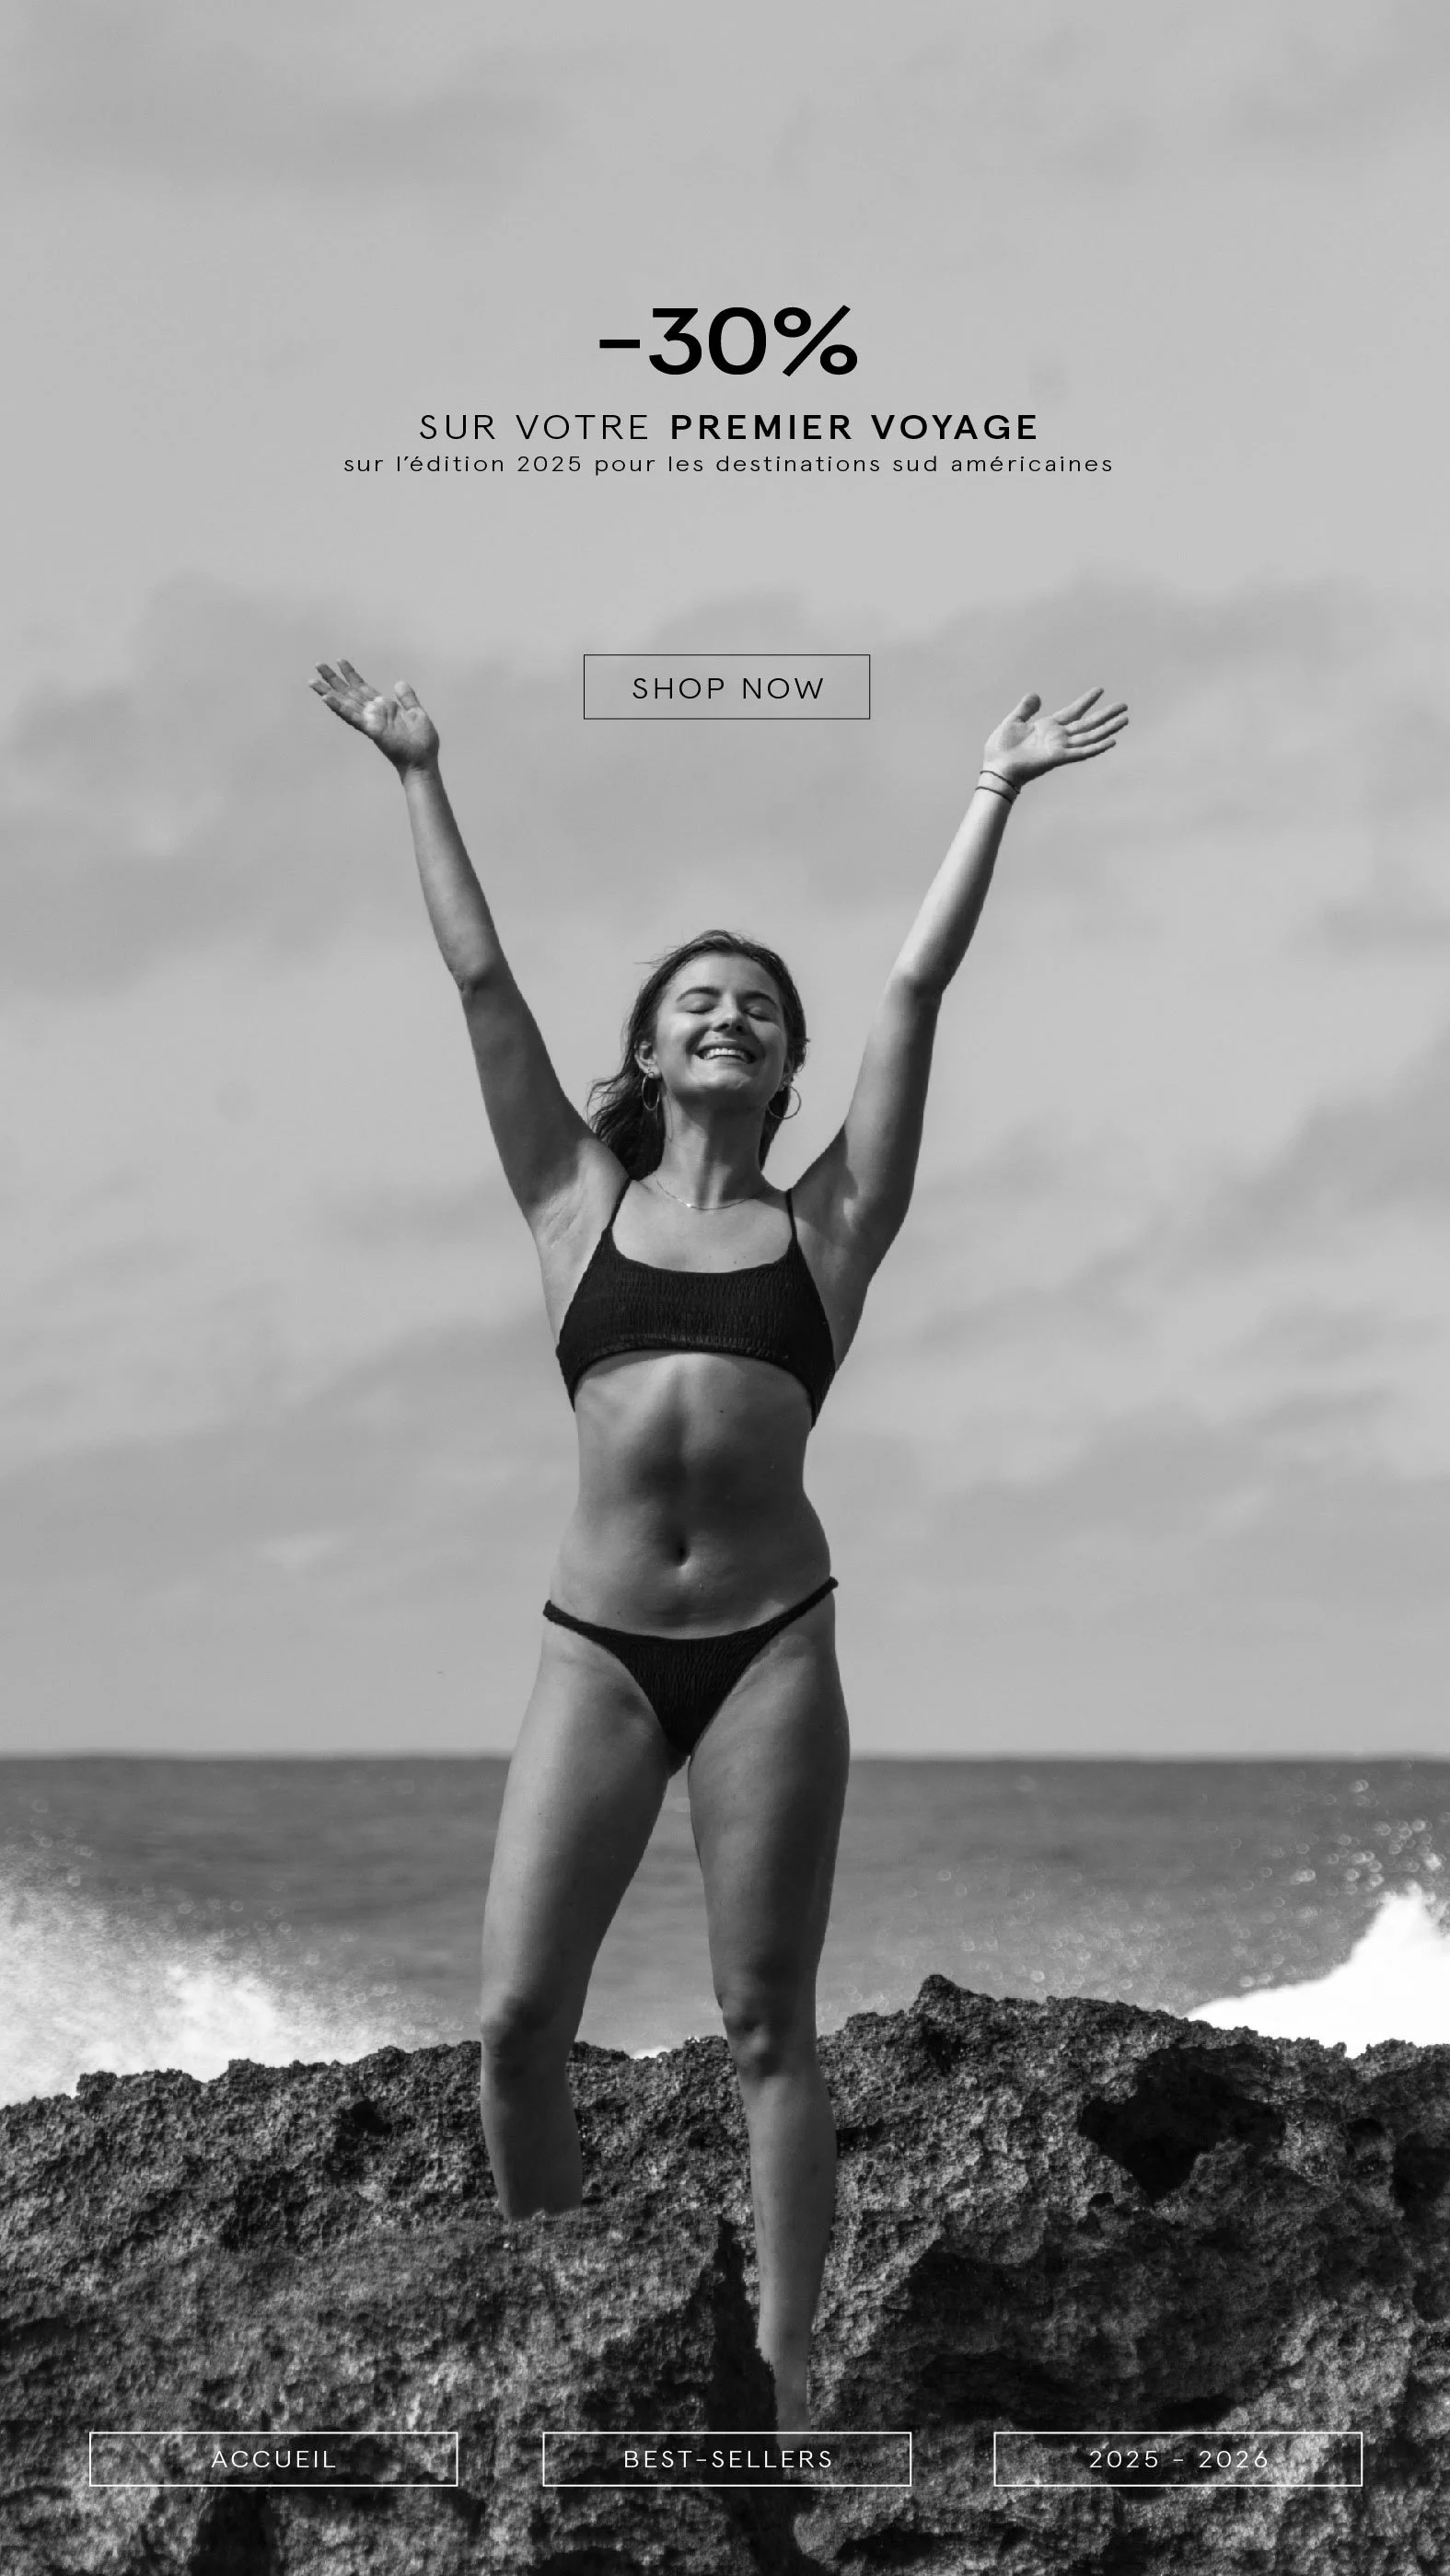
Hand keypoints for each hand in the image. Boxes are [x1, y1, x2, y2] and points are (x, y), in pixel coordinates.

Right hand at [310, 661, 439, 771]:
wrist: (423, 761)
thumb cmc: (421, 742)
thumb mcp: (417, 713)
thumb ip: (407, 698)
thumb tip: (399, 682)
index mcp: (384, 707)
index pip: (363, 687)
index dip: (351, 674)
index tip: (340, 661)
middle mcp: (373, 713)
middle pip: (349, 693)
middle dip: (333, 679)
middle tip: (317, 664)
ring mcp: (371, 721)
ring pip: (345, 703)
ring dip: (328, 691)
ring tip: (312, 681)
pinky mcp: (371, 729)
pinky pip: (352, 716)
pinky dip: (339, 707)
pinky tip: (326, 698)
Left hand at [981, 686, 1126, 786]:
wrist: (995, 767)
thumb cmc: (1001, 749)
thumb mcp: (1013, 721)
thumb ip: (1026, 708)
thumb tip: (1035, 694)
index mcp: (1048, 727)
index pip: (1073, 712)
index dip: (1086, 701)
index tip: (1099, 689)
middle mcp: (1058, 737)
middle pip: (1088, 724)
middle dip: (1106, 715)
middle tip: (1124, 706)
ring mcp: (1060, 748)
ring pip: (1090, 736)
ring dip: (1108, 728)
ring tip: (1125, 719)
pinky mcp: (1059, 758)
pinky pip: (1082, 752)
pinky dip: (1097, 747)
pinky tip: (1112, 741)